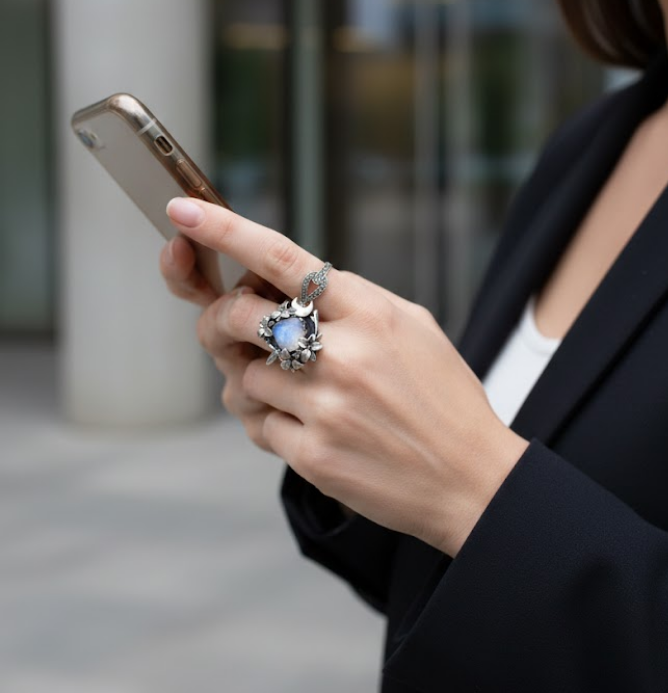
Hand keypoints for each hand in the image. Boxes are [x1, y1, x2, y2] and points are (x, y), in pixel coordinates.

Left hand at [164, 198, 529, 556]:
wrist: (471, 480)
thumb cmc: (441, 398)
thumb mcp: (411, 326)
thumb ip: (349, 301)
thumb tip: (282, 283)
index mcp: (370, 311)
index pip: (283, 257)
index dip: (226, 230)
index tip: (184, 212)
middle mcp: (344, 354)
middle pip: (240, 316)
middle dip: (219, 319)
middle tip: (229, 329)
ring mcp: (326, 407)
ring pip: (242, 377)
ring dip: (251, 380)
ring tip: (292, 389)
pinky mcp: (314, 456)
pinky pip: (257, 427)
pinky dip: (270, 422)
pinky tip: (307, 425)